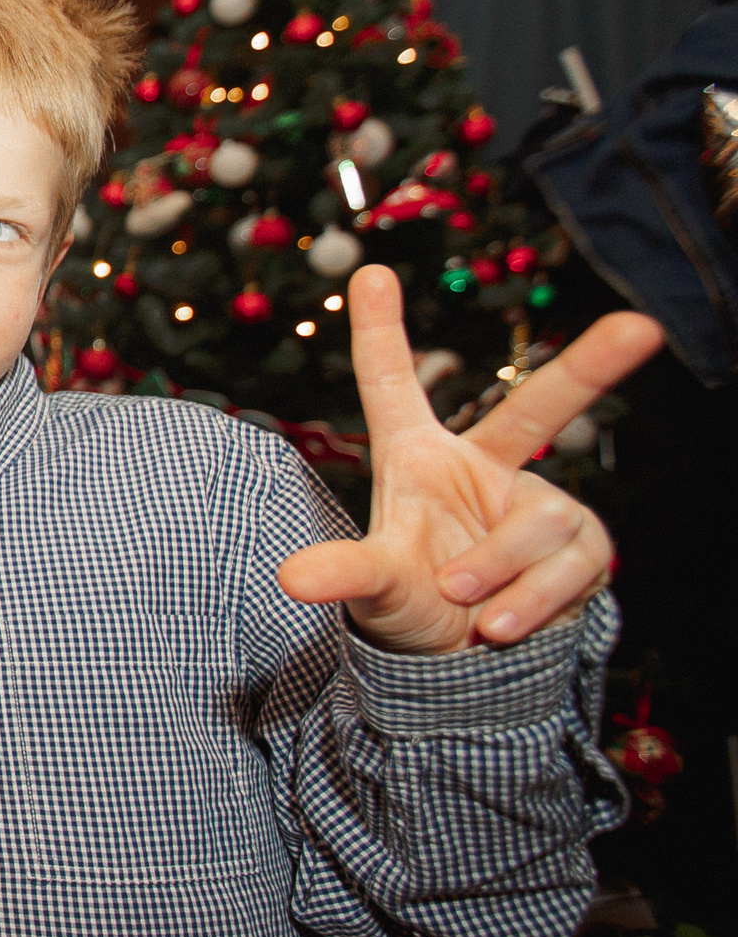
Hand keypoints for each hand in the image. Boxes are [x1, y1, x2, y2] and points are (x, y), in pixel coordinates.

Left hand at [277, 265, 660, 653]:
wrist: (466, 665)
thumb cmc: (414, 602)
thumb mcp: (376, 587)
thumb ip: (345, 574)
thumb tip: (294, 578)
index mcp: (420, 458)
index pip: (394, 388)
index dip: (381, 331)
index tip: (370, 271)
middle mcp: (486, 468)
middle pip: (539, 409)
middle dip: (594, 366)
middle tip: (642, 326)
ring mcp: (539, 505)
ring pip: (540, 524)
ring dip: (499, 571)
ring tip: (471, 612)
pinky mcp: (582, 548)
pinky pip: (569, 567)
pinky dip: (531, 602)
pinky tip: (502, 627)